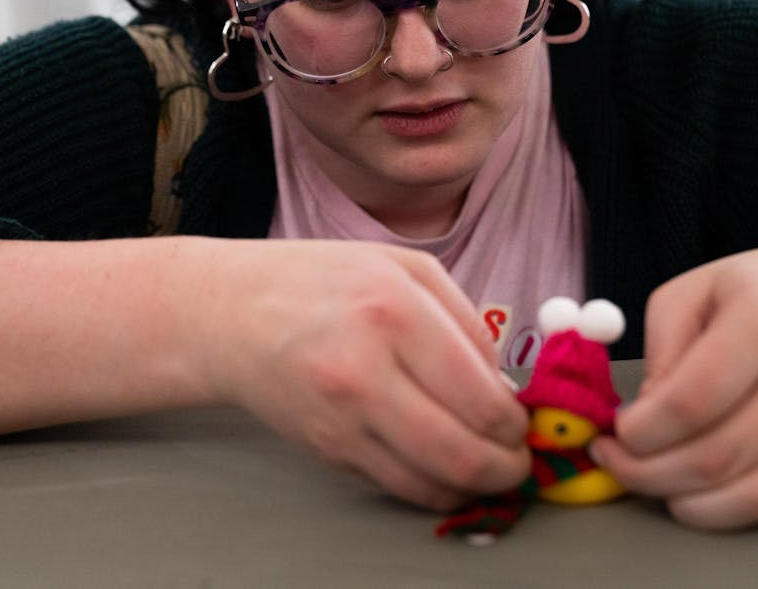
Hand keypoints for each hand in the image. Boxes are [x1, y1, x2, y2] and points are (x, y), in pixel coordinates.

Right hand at [190, 239, 529, 510]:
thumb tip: (505, 386)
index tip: (524, 423)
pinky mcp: (327, 450)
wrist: (233, 314)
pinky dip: (435, 488)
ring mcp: (341, 419)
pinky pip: (397, 488)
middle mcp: (364, 371)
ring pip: (431, 483)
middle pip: (462, 453)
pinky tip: (447, 468)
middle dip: (508, 468)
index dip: (516, 423)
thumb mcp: (406, 268)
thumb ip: (466, 321)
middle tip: (520, 460)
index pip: (480, 396)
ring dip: (477, 487)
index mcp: (394, 311)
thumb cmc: (320, 281)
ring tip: (491, 469)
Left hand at [590, 219, 757, 529]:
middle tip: (612, 459)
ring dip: (678, 495)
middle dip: (648, 469)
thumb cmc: (752, 291)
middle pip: (718, 453)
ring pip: (746, 488)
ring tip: (639, 476)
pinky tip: (682, 496)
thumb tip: (643, 417)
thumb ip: (661, 351)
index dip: (645, 429)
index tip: (614, 431)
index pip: (695, 398)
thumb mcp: (688, 293)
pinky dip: (721, 511)